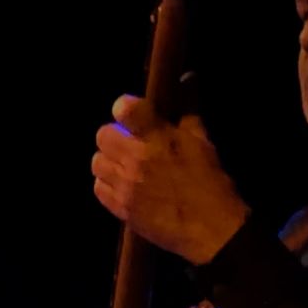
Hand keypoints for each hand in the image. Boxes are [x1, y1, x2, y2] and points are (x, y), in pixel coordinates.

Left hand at [92, 95, 248, 264]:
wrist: (210, 229)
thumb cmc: (209, 182)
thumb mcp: (202, 140)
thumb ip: (189, 108)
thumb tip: (186, 78)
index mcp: (159, 138)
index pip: (125, 109)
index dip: (124, 107)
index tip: (130, 113)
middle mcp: (138, 160)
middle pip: (103, 135)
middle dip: (114, 136)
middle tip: (127, 143)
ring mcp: (127, 186)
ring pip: (97, 162)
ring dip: (108, 161)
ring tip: (123, 166)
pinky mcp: (122, 209)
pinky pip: (99, 189)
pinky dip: (107, 184)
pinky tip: (122, 185)